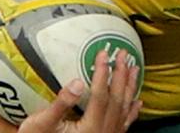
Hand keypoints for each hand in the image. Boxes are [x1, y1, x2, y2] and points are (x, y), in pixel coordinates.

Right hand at [18, 49, 141, 132]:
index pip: (100, 95)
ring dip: (129, 88)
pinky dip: (131, 111)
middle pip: (116, 100)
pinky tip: (137, 102)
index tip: (103, 54)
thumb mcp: (42, 124)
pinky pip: (124, 124)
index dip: (102, 73)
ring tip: (134, 68)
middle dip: (120, 75)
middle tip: (123, 54)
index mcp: (89, 129)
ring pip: (124, 110)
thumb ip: (61, 103)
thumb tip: (76, 82)